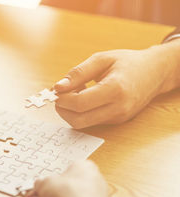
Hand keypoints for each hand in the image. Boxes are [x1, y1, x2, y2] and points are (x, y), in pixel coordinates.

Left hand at [53, 40, 179, 128]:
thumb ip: (78, 73)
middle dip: (62, 109)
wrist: (155, 73)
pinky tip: (85, 97)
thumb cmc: (127, 62)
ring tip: (75, 92)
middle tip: (60, 94)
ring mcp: (118, 117)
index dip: (62, 99)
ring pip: (83, 124)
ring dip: (71, 112)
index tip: (55, 90)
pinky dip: (81, 112)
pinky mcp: (116, 121)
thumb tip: (58, 87)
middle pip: (78, 120)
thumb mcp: (101, 59)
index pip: (80, 103)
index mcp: (115, 89)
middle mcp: (118, 108)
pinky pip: (91, 122)